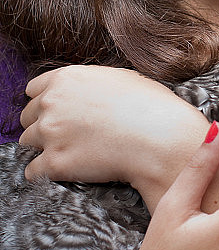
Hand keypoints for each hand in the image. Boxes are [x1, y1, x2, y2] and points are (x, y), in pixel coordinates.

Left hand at [19, 65, 211, 202]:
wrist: (160, 138)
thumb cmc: (149, 106)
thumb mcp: (119, 77)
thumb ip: (90, 82)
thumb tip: (84, 90)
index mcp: (66, 78)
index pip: (33, 90)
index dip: (44, 101)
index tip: (54, 112)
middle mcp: (52, 102)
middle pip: (28, 116)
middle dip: (42, 124)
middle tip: (64, 135)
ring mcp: (51, 133)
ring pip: (27, 142)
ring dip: (43, 148)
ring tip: (67, 153)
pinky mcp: (55, 163)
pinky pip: (33, 171)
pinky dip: (44, 172)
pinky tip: (62, 170)